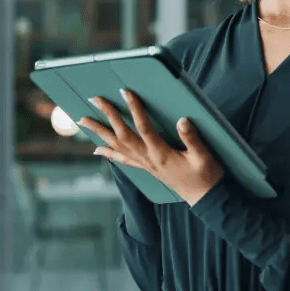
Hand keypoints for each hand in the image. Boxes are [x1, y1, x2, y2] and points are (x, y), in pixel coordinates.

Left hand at [78, 89, 223, 205]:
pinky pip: (122, 159)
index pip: (144, 128)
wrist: (204, 198)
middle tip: (94, 99)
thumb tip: (182, 120)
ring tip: (83, 120)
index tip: (125, 92)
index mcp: (162, 154)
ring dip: (99, 132)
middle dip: (108, 116)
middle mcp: (148, 159)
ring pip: (117, 146)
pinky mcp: (146, 168)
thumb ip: (193, 139)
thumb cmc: (206, 176)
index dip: (134, 109)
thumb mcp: (204, 157)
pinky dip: (108, 153)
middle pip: (122, 135)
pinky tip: (97, 149)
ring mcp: (145, 164)